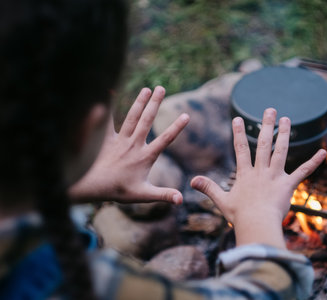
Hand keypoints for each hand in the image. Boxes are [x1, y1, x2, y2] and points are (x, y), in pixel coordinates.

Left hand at [69, 87, 188, 204]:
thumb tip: (181, 199)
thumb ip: (164, 195)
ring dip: (140, 102)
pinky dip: (108, 107)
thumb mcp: (144, 195)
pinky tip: (109, 92)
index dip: (176, 128)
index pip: (165, 140)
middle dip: (155, 104)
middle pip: (147, 121)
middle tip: (162, 88)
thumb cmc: (119, 191)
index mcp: (145, 157)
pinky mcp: (106, 139)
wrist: (93, 187)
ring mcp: (120, 140)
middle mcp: (134, 145)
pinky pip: (108, 120)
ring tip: (147, 89)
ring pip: (132, 117)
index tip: (186, 115)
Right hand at [191, 108, 326, 247]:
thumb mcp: (221, 201)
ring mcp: (275, 177)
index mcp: (245, 174)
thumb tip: (191, 181)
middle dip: (266, 126)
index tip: (238, 119)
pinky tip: (323, 152)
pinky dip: (313, 162)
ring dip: (284, 135)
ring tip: (286, 119)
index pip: (241, 150)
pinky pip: (302, 172)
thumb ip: (208, 188)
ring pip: (281, 151)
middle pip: (263, 144)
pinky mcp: (288, 186)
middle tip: (270, 110)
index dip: (239, 134)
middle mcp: (261, 171)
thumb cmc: (239, 216)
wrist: (257, 225)